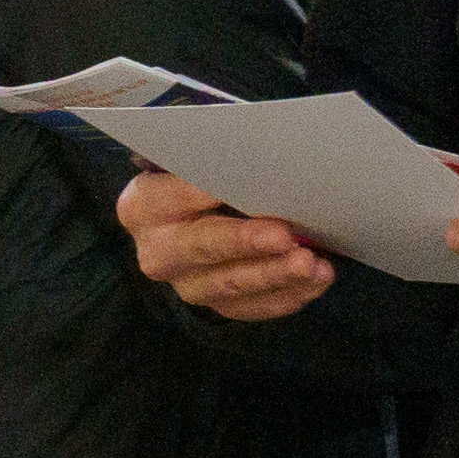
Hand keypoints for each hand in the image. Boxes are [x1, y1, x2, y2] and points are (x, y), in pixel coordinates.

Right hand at [121, 168, 333, 322]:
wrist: (191, 218)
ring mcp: (188, 284)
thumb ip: (212, 157)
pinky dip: (289, 294)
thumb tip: (253, 150)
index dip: (208, 191)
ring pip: (233, 284)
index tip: (242, 185)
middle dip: (247, 242)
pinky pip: (254, 307)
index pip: (177, 194)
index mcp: (143, 206)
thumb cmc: (200, 178)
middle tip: (285, 236)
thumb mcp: (193, 160)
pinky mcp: (218, 304)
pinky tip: (316, 279)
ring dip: (276, 275)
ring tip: (312, 264)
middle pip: (204, 247)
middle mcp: (158, 251)